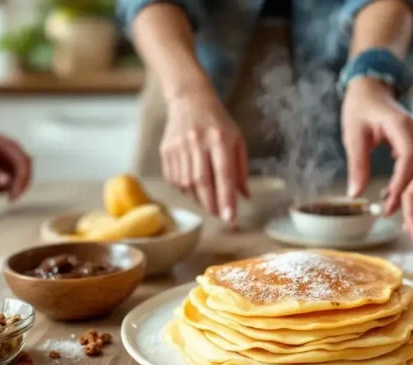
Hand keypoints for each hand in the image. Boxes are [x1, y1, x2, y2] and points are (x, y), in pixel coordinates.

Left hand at [0, 133, 31, 200]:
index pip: (22, 160)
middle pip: (24, 167)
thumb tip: (6, 182)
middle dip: (20, 184)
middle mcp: (9, 149)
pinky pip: (13, 176)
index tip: (15, 194)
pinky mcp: (6, 164)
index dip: (22, 178)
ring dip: (12, 186)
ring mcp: (8, 156)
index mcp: (2, 143)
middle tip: (11, 199)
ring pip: (20, 174)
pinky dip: (6, 186)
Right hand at [160, 88, 249, 222]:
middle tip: (219, 215)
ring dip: (198, 199)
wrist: (190, 99)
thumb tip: (246, 197)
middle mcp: (197, 141)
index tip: (230, 218)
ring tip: (208, 202)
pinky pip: (174, 179)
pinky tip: (194, 189)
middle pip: (202, 182)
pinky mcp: (166, 150)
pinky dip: (185, 190)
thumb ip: (241, 169)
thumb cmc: (218, 123)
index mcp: (220, 138)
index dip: (226, 198)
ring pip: (186, 183)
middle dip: (211, 204)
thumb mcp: (237, 140)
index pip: (224, 173)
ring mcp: (179, 145)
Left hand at [341, 77, 412, 212]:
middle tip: (392, 215)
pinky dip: (408, 180)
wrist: (369, 89)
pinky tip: (394, 194)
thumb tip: (355, 193)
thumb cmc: (359, 108)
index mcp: (401, 125)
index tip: (391, 205)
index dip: (401, 184)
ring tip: (394, 210)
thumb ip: (357, 164)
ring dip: (409, 188)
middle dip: (408, 192)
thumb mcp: (353, 136)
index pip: (409, 159)